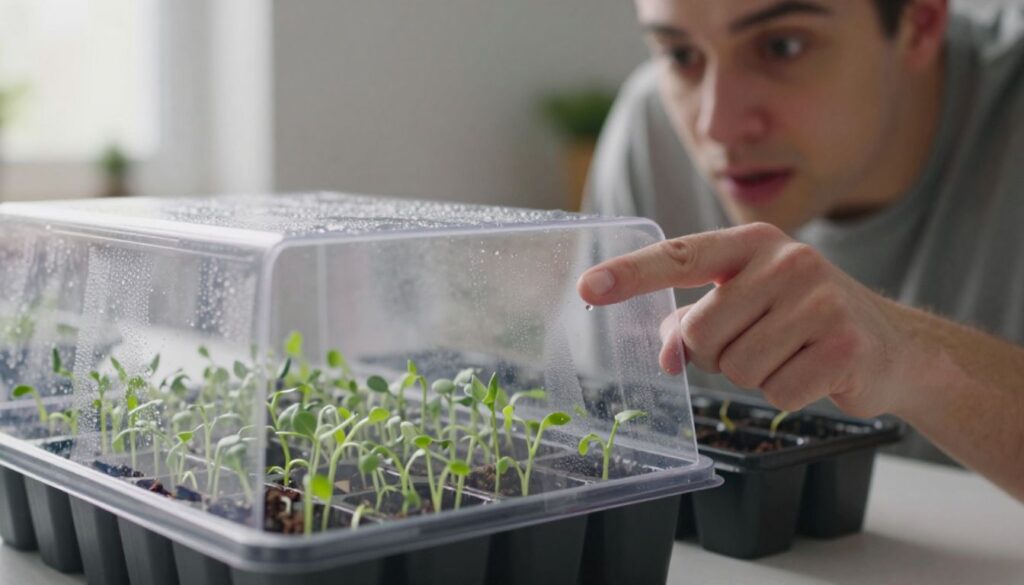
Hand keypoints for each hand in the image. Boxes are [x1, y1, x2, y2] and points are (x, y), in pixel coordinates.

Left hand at [577, 223, 912, 417]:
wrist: (893, 345)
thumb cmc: (803, 321)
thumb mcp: (747, 306)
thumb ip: (694, 322)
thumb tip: (664, 356)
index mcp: (753, 243)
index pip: (679, 256)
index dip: (631, 275)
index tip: (588, 286)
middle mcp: (787, 260)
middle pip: (700, 333)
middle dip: (718, 354)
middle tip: (762, 343)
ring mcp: (819, 300)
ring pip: (736, 367)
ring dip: (754, 375)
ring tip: (790, 355)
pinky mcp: (844, 344)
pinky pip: (776, 391)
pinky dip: (788, 394)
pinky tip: (815, 373)